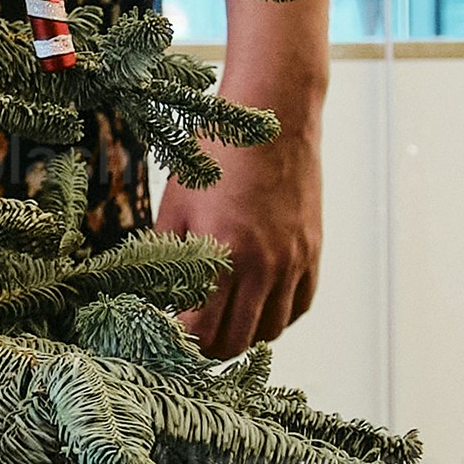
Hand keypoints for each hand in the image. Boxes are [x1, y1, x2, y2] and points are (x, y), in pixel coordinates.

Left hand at [157, 119, 321, 355]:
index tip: (166, 334)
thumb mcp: (177, 203)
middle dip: (208, 348)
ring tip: (223, 322)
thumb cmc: (217, 153)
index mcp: (222, 253)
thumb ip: (165, 253)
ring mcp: (292, 261)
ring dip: (244, 335)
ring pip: (269, 331)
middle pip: (235, 342)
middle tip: (191, 338)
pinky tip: (257, 304)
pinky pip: (298, 307)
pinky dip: (277, 317)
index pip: (200, 330)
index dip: (179, 342)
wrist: (275, 115)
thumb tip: (151, 294)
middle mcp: (263, 265)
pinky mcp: (312, 252)